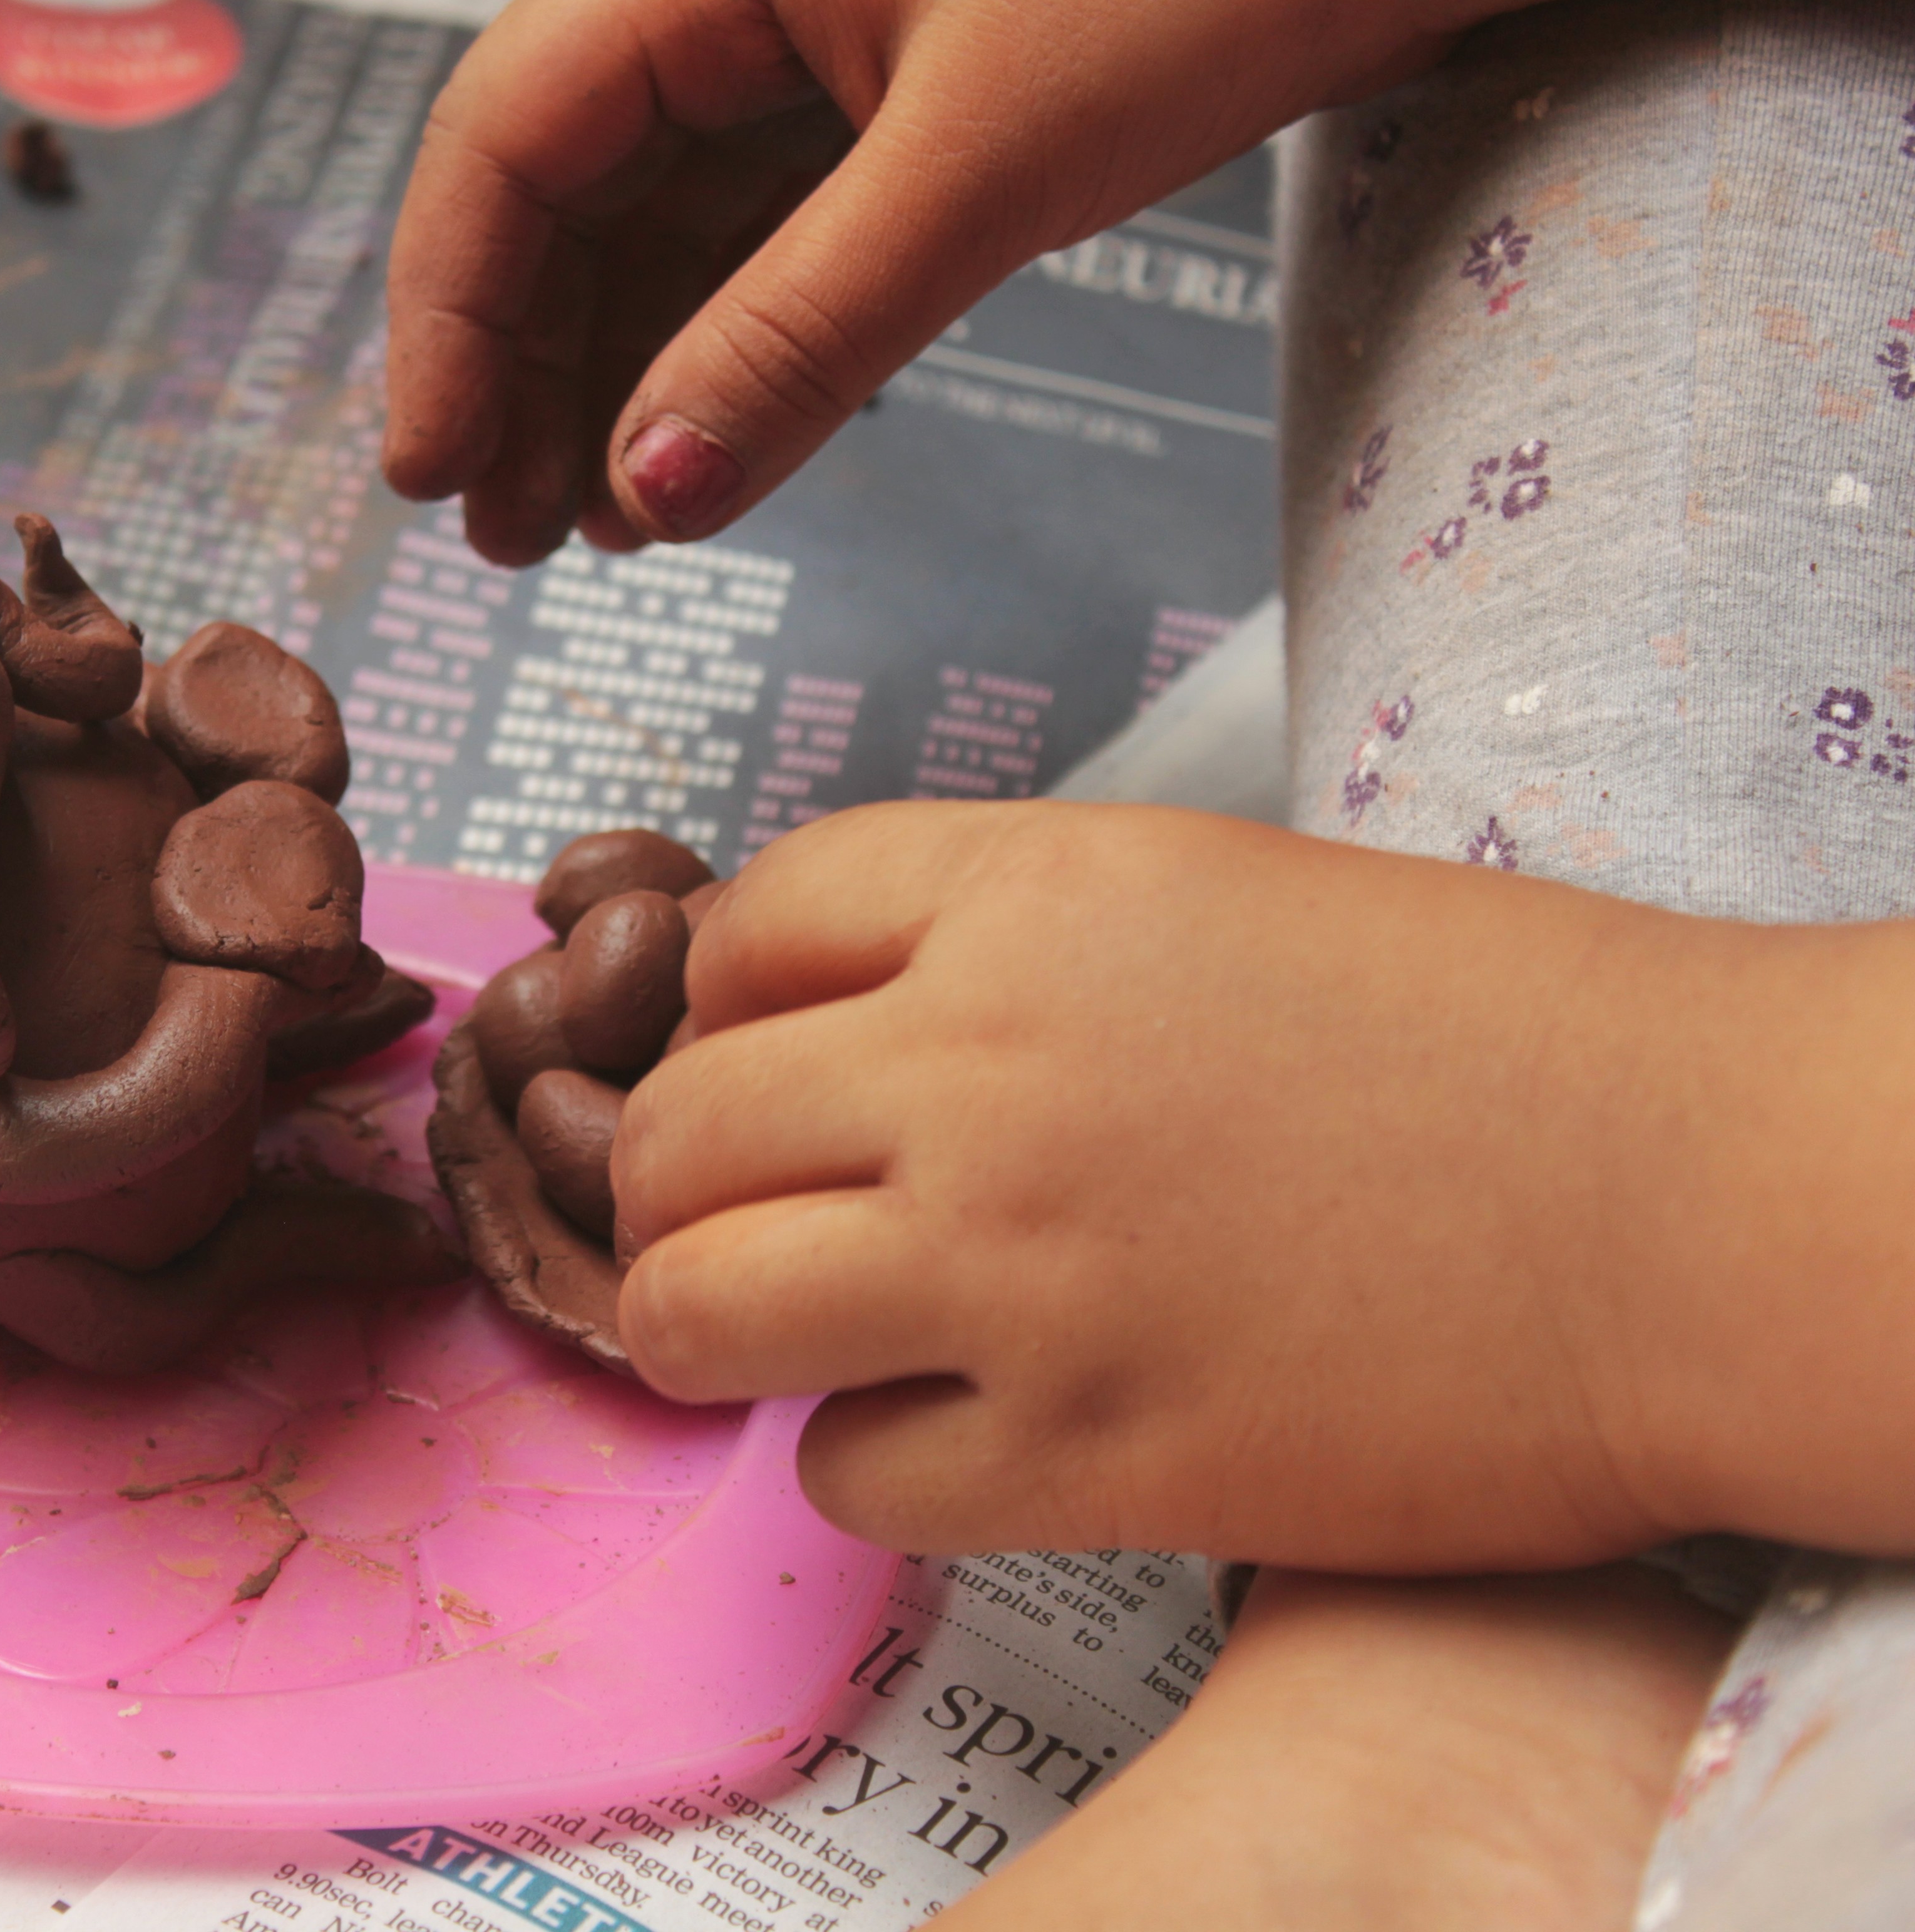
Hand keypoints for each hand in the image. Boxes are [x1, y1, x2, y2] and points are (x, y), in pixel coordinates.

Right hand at [381, 0, 1495, 564]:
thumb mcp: (984, 163)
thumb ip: (799, 330)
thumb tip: (650, 493)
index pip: (506, 131)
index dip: (451, 310)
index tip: (438, 475)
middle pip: (559, 182)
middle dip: (528, 364)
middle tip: (516, 544)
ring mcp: (809, 32)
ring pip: (655, 215)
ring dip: (621, 373)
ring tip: (609, 532)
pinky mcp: (888, 90)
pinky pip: (759, 227)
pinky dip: (727, 342)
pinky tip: (712, 454)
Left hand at [612, 802, 1914, 1569]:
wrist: (1701, 1203)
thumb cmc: (1501, 1038)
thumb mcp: (1218, 897)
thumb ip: (1008, 941)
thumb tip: (837, 1022)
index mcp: (1033, 897)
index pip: (743, 927)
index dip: (725, 1005)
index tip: (763, 1061)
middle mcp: (987, 1069)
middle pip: (670, 1130)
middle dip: (673, 1182)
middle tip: (742, 1217)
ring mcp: (1020, 1269)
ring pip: (692, 1307)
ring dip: (712, 1324)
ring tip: (794, 1332)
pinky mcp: (1086, 1455)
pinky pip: (844, 1475)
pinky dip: (866, 1460)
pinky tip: (949, 1431)